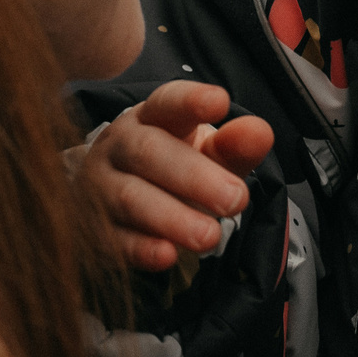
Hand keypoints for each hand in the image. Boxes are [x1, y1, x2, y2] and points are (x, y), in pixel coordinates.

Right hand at [72, 80, 275, 271]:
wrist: (110, 196)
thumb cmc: (170, 167)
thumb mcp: (206, 153)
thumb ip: (235, 146)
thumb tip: (260, 133)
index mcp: (151, 118)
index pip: (169, 103)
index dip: (191, 101)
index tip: (219, 101)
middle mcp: (120, 146)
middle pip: (148, 152)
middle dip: (193, 176)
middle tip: (235, 199)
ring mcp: (102, 187)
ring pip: (130, 197)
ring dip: (171, 217)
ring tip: (209, 235)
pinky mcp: (97, 229)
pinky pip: (115, 239)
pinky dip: (141, 249)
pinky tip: (167, 255)